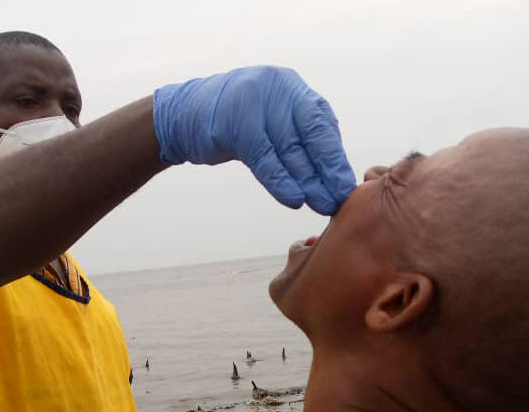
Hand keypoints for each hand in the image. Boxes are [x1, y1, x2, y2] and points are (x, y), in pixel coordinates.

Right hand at [153, 66, 355, 213]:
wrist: (182, 117)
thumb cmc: (230, 125)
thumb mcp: (267, 123)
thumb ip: (295, 137)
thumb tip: (329, 172)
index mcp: (291, 89)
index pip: (321, 124)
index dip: (335, 156)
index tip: (346, 184)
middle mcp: (278, 90)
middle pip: (311, 134)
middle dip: (327, 169)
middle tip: (339, 198)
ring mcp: (256, 103)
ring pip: (289, 148)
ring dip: (308, 181)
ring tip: (321, 204)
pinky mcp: (235, 123)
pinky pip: (264, 157)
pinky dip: (280, 181)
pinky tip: (293, 200)